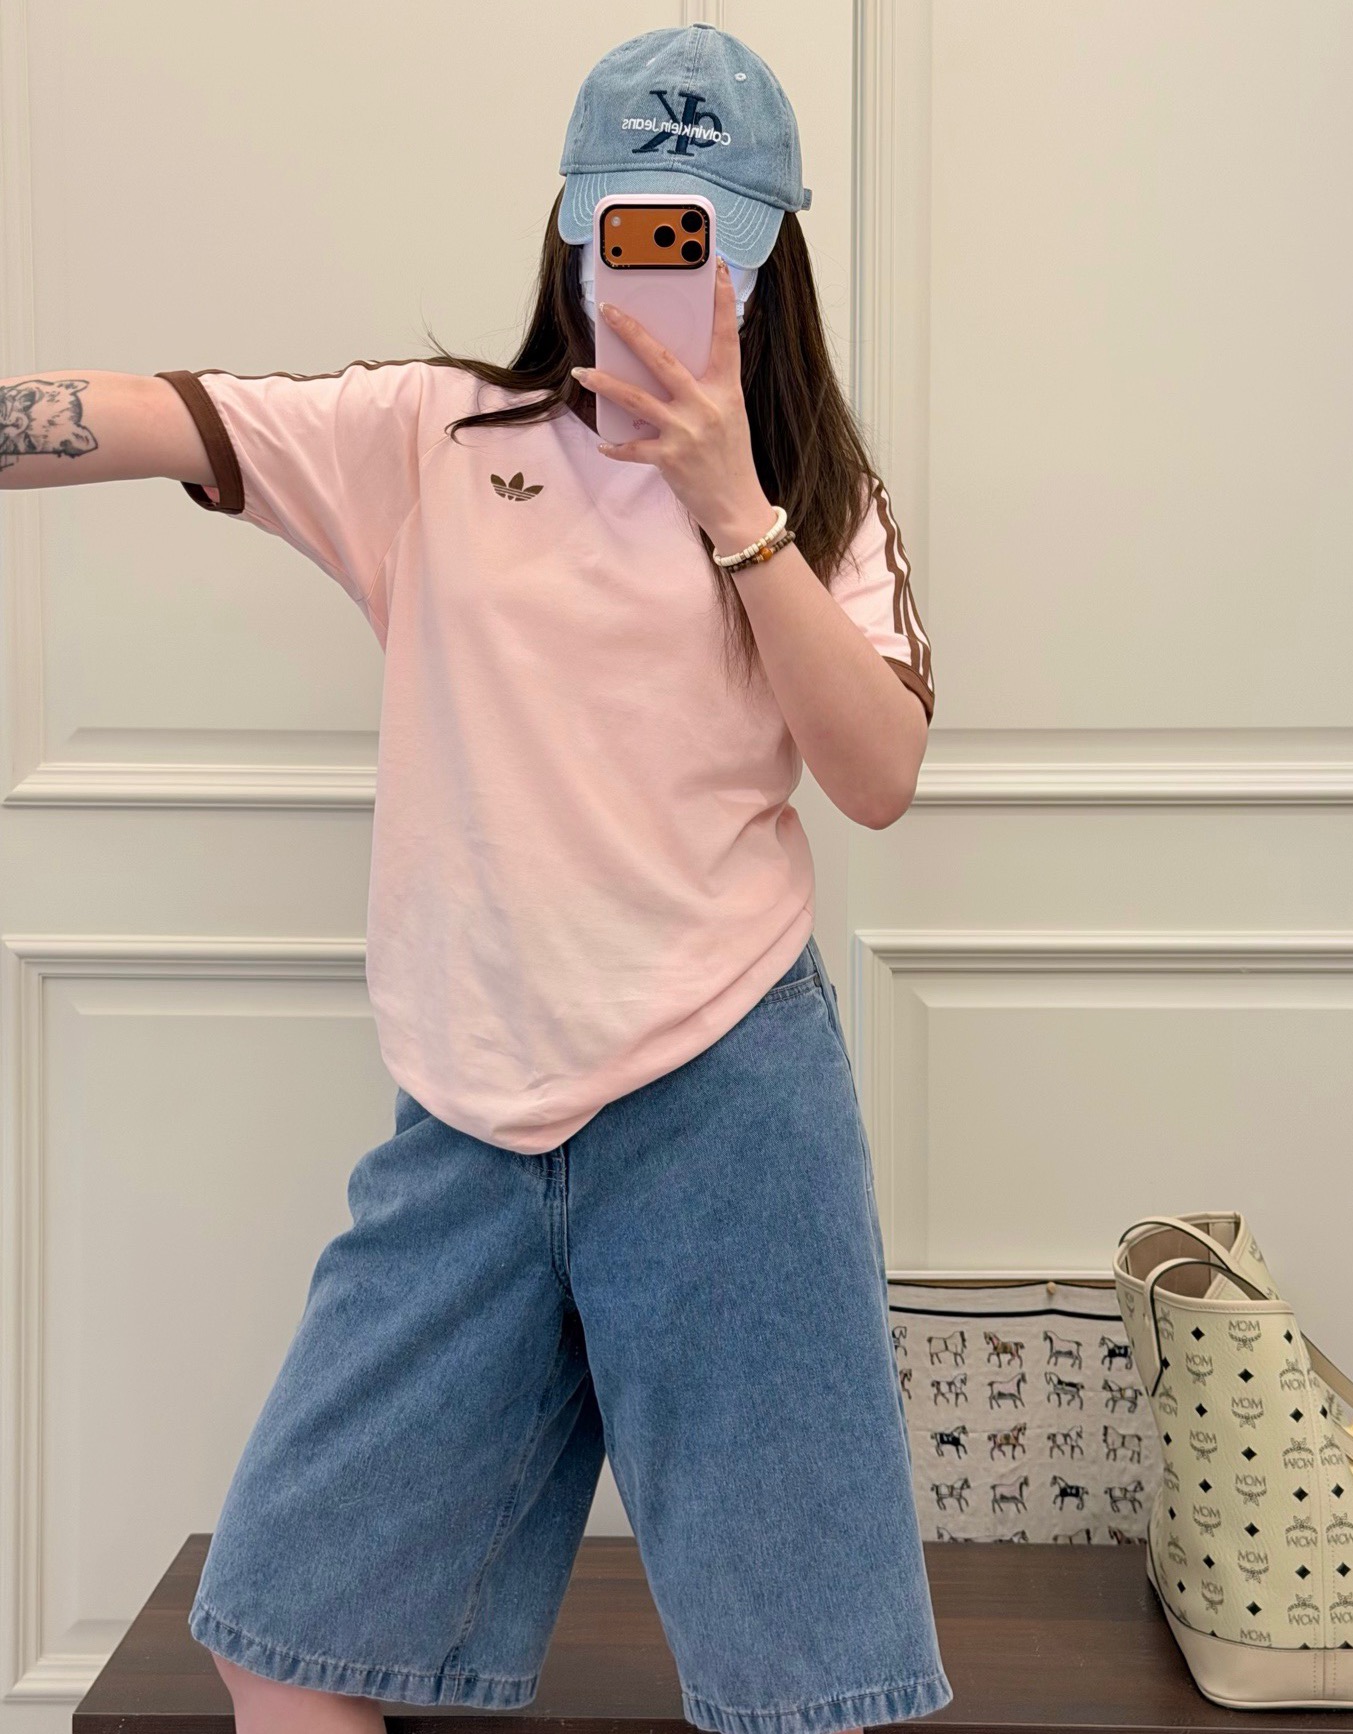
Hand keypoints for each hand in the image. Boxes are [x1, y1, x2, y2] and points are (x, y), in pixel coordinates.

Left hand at [570, 257, 774, 550]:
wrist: (738, 507)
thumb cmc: (732, 459)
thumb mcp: (729, 416)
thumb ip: (706, 390)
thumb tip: (670, 367)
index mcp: (727, 390)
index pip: (725, 337)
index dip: (721, 302)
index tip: (714, 268)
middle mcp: (705, 406)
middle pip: (662, 358)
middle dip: (631, 331)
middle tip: (608, 309)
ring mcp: (686, 431)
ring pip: (636, 398)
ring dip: (605, 383)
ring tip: (582, 371)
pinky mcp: (669, 458)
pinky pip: (632, 447)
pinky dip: (616, 446)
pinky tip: (604, 443)